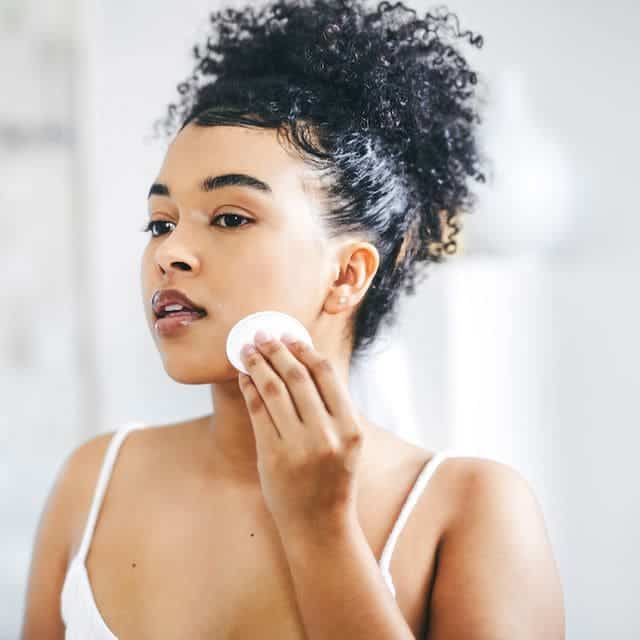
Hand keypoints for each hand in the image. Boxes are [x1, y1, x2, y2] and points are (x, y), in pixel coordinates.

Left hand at [238, 330, 363, 535]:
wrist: (319, 526)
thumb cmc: (333, 479)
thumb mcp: (347, 443)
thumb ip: (333, 408)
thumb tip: (306, 363)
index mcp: (351, 428)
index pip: (326, 375)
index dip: (305, 350)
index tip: (290, 336)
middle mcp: (327, 435)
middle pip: (297, 377)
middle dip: (277, 350)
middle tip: (262, 334)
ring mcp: (299, 447)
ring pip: (274, 390)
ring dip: (258, 364)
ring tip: (248, 350)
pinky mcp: (272, 456)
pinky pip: (258, 411)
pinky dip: (249, 389)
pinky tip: (244, 376)